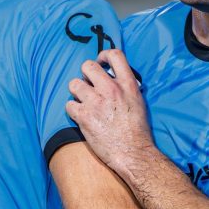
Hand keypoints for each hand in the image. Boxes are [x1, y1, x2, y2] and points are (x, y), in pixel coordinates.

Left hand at [66, 49, 153, 171]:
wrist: (133, 153)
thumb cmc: (138, 131)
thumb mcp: (139, 102)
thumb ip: (126, 87)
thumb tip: (115, 80)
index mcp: (127, 84)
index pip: (114, 55)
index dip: (103, 55)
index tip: (101, 62)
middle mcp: (111, 89)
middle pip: (87, 66)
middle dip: (85, 75)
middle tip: (89, 85)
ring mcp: (96, 102)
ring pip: (74, 84)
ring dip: (77, 92)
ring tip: (84, 102)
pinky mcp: (84, 116)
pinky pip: (69, 105)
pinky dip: (73, 111)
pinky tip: (81, 116)